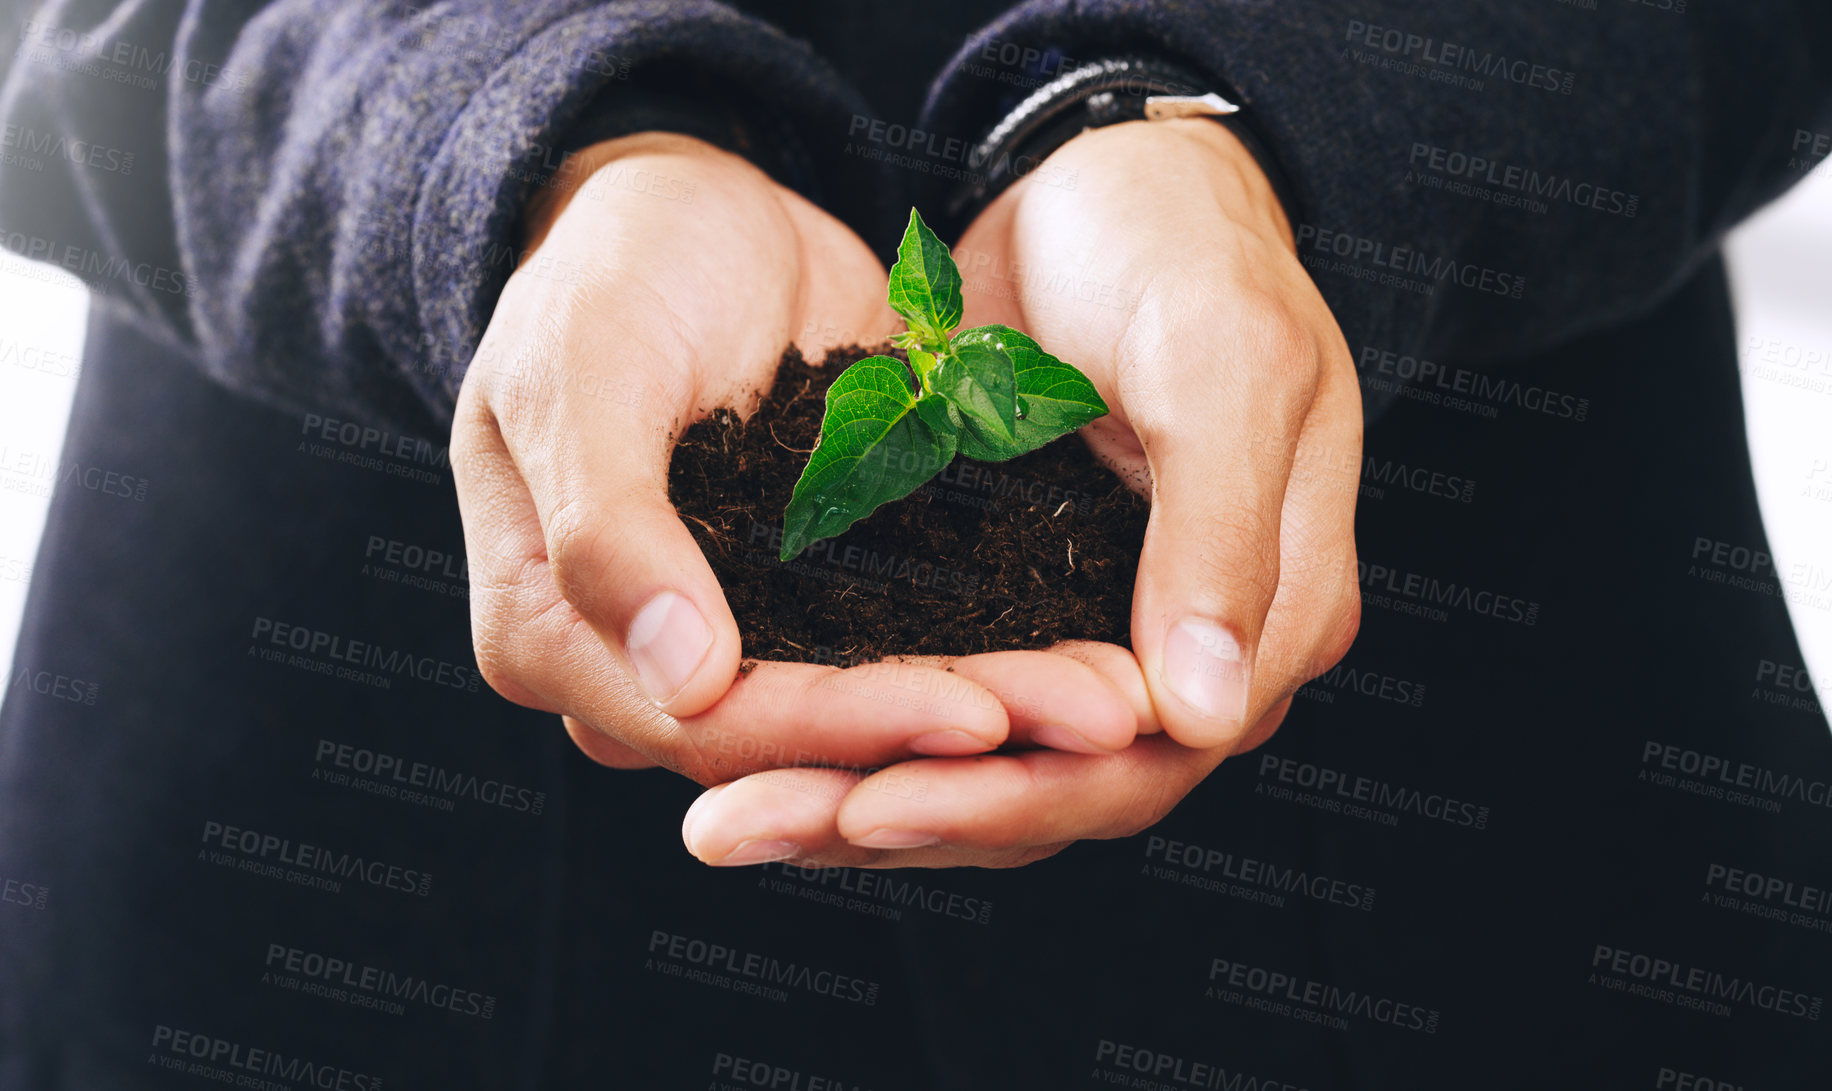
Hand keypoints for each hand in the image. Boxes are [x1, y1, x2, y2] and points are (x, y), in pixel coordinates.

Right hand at [451, 133, 1139, 793]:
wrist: (684, 206)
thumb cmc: (606, 267)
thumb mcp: (582, 369)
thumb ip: (609, 525)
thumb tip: (682, 679)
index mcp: (551, 636)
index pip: (710, 725)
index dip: (845, 729)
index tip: (979, 716)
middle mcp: (646, 666)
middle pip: (808, 739)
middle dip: (956, 736)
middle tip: (1101, 721)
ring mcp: (741, 633)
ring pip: (873, 705)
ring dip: (1000, 712)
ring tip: (1122, 703)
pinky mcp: (821, 591)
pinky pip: (912, 641)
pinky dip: (998, 651)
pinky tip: (1094, 651)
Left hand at [676, 119, 1361, 866]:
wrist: (1107, 177)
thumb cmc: (1187, 250)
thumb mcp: (1222, 368)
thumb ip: (1217, 535)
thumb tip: (1200, 714)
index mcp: (1269, 622)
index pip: (1143, 762)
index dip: (1012, 791)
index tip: (873, 804)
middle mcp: (1188, 656)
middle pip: (1050, 786)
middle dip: (901, 812)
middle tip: (745, 827)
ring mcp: (1097, 633)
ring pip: (984, 759)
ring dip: (856, 790)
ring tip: (725, 818)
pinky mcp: (1015, 600)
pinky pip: (936, 694)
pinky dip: (857, 724)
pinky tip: (754, 745)